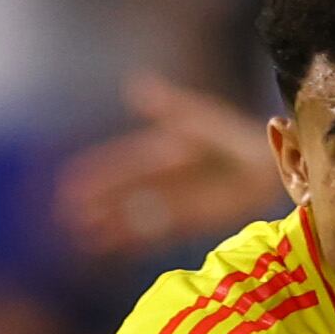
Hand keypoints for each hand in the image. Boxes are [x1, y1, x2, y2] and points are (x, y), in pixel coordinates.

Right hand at [51, 74, 275, 260]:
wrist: (269, 169)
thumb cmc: (238, 138)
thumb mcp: (202, 119)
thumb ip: (169, 106)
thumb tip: (133, 85)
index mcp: (164, 150)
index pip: (123, 162)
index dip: (97, 172)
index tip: (70, 181)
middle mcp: (164, 179)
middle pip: (122, 193)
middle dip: (96, 203)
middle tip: (64, 213)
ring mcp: (174, 202)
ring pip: (132, 215)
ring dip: (108, 225)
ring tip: (81, 234)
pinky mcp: (187, 223)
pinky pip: (152, 233)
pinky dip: (131, 240)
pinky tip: (111, 247)